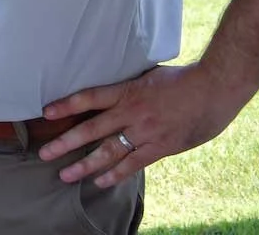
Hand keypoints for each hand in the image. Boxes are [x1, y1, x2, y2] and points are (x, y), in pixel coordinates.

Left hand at [38, 64, 239, 186]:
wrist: (214, 89)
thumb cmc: (182, 78)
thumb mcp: (147, 75)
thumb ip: (128, 88)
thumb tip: (111, 91)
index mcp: (126, 91)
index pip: (89, 98)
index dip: (66, 105)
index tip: (46, 112)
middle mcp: (131, 113)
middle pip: (91, 129)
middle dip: (66, 143)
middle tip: (45, 153)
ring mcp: (145, 132)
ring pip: (109, 151)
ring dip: (85, 165)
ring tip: (65, 175)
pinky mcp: (161, 147)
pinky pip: (134, 164)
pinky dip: (116, 174)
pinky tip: (100, 182)